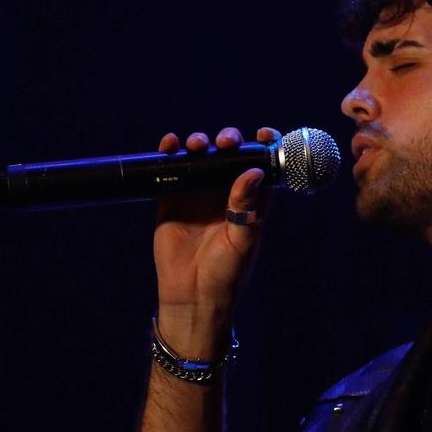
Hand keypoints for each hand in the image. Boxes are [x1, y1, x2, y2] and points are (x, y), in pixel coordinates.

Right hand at [151, 125, 277, 358]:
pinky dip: (169, 154)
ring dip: (198, 143)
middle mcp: (224, 194)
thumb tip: (252, 171)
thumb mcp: (242, 241)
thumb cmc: (225, 274)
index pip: (259, 166)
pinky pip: (170, 171)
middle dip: (227, 141)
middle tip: (225, 143)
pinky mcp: (170, 201)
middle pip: (228, 156)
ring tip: (196, 145)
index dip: (262, 146)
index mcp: (250, 202)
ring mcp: (196, 196)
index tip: (262, 135)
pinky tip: (169, 145)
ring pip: (199, 158)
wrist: (191, 297)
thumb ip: (246, 206)